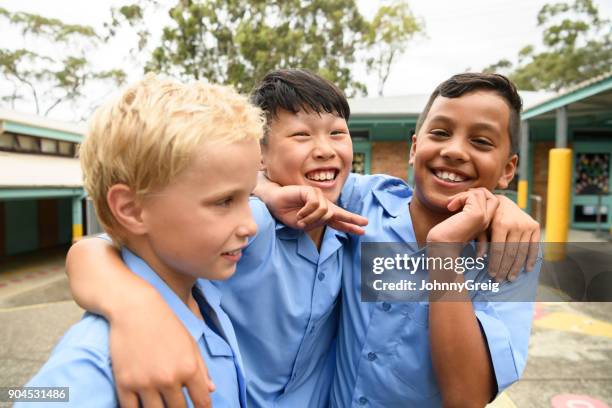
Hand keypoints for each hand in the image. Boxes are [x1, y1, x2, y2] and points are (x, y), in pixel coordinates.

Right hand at [109, 288, 213, 407]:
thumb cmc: (166, 324)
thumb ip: (202, 368)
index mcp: (189, 368)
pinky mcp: (124, 384)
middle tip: (177, 404)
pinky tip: (143, 406)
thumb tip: (211, 390)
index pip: (201, 402)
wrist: (134, 309)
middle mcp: (169, 378)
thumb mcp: (190, 343)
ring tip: (161, 404)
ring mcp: (145, 383)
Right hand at [266, 185, 367, 234]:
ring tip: (300, 220)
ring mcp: (318, 197)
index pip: (338, 221)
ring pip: (325, 212)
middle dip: (352, 219)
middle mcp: (322, 205)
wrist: (274, 203)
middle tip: (365, 223)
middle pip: (339, 213)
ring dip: (311, 220)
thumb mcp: (303, 224)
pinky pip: (316, 205)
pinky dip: (306, 212)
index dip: (350, 225)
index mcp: (321, 215)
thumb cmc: (287, 213)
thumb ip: (316, 222)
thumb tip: (328, 216)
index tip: (362, 230)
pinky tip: (299, 213)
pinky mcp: (312, 191)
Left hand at [427, 188, 498, 243]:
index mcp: (484, 223)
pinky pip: (472, 195)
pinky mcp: (477, 215)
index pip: (491, 203)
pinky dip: (459, 197)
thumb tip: (466, 193)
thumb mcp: (459, 220)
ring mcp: (484, 218)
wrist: (440, 246)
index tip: (459, 203)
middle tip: (457, 200)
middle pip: (492, 197)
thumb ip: (465, 210)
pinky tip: (450, 207)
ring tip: (452, 204)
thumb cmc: (445, 235)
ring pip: (481, 193)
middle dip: (475, 193)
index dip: (477, 198)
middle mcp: (487, 222)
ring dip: (464, 194)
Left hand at [487, 195, 540, 281]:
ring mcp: (527, 226)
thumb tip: (480, 257)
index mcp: (501, 224)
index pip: (498, 250)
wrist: (503, 202)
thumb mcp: (481, 226)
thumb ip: (480, 240)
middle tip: (500, 281)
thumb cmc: (488, 217)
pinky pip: (534, 246)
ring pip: (522, 252)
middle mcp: (516, 224)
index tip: (492, 275)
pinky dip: (531, 259)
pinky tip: (527, 269)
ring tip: (511, 278)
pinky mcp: (535, 226)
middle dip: (504, 269)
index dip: (495, 264)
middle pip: (510, 253)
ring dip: (517, 268)